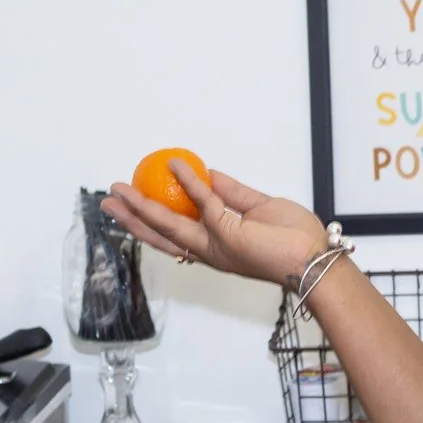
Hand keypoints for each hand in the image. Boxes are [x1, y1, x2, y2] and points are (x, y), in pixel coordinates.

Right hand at [101, 162, 327, 287]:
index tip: (132, 205)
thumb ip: (229, 192)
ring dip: (141, 206)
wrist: (313, 258)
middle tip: (108, 202)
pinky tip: (172, 164)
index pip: (175, 235)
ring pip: (169, 225)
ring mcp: (215, 244)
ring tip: (118, 191)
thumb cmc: (293, 238)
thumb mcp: (257, 207)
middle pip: (160, 235)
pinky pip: (203, 200)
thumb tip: (207, 174)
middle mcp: (210, 250)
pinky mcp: (227, 232)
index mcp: (215, 247)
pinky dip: (187, 181)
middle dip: (131, 219)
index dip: (150, 220)